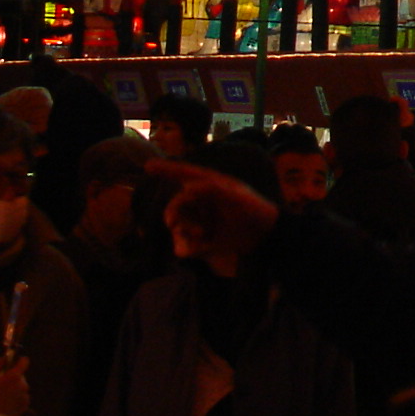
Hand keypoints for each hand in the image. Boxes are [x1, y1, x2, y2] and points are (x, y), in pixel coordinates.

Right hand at [0, 354, 31, 415]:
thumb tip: (3, 358)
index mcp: (14, 377)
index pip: (25, 362)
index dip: (19, 361)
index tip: (12, 363)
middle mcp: (23, 386)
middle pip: (21, 377)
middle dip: (12, 379)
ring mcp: (24, 397)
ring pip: (21, 389)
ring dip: (13, 390)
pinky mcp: (24, 407)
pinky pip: (21, 399)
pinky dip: (15, 400)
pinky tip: (4, 405)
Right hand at [161, 162, 278, 265]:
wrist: (266, 236)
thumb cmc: (255, 211)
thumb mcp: (237, 198)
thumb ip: (214, 190)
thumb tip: (188, 187)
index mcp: (212, 185)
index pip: (186, 174)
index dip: (167, 169)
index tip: (148, 166)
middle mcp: (205, 200)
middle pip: (177, 203)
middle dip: (173, 212)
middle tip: (172, 222)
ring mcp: (204, 218)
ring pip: (180, 224)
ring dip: (184, 230)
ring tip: (201, 236)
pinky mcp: (205, 236)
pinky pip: (186, 242)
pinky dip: (188, 247)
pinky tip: (201, 249)